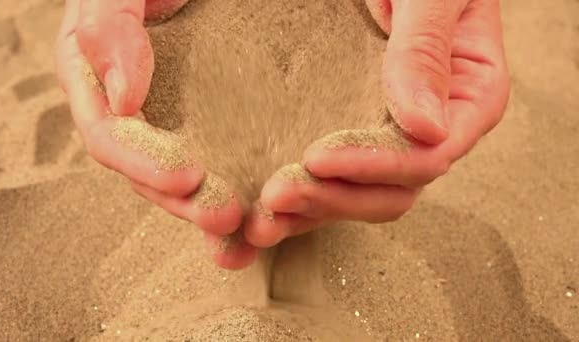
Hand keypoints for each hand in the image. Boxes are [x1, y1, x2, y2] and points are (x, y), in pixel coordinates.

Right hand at [56, 0, 256, 268]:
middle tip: (225, 218)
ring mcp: (173, 122)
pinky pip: (224, 163)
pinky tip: (266, 221)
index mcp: (97, 82)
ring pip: (185, 181)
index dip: (144, 163)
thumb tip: (122, 100)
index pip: (110, 137)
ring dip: (211, 211)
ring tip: (249, 234)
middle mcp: (132, 113)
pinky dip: (242, 192)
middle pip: (149, 173)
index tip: (187, 178)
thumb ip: (109, 27)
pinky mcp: (213, 124)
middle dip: (186, 203)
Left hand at [244, 0, 509, 247]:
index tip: (318, 159)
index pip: (428, 155)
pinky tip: (265, 209)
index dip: (374, 166)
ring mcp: (392, 133)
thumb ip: (426, 50)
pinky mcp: (356, 132)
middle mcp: (433, 128)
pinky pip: (335, 175)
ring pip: (360, 193)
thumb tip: (427, 129)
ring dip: (311, 210)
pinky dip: (303, 194)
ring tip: (261, 221)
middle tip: (278, 195)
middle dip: (334, 199)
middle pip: (392, 189)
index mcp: (468, 96)